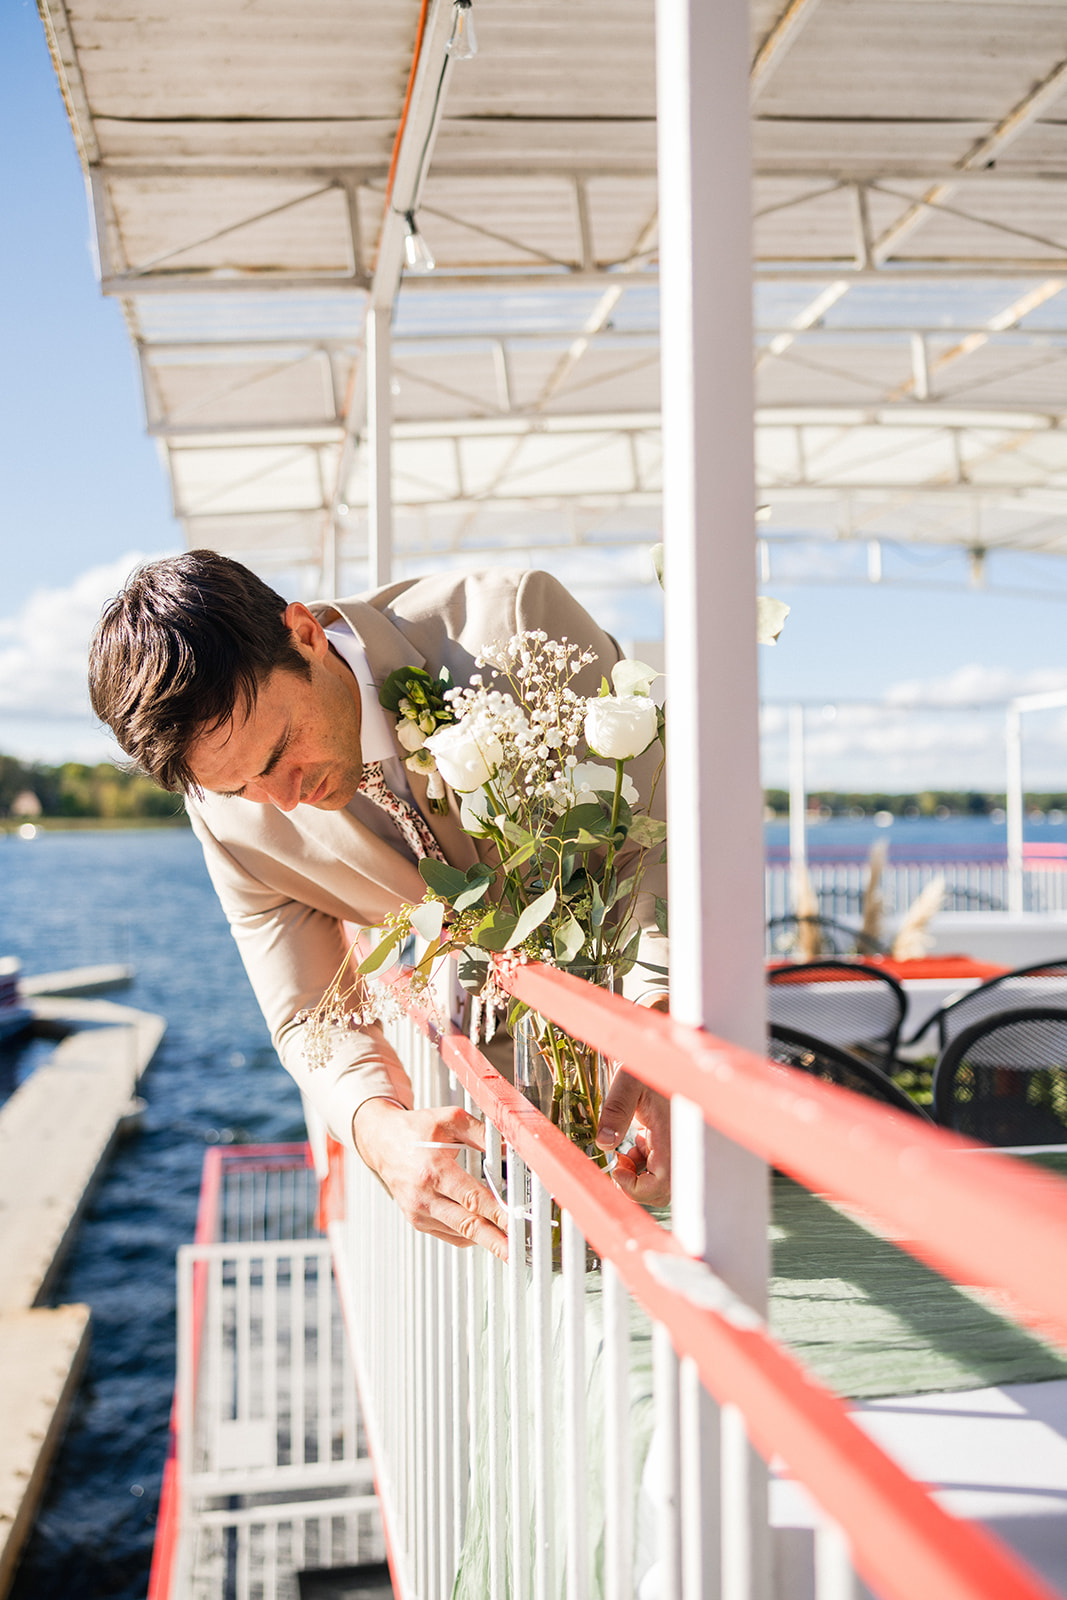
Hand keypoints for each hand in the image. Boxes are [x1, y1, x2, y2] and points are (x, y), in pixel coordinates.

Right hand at [352, 1098, 508, 1259]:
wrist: (382, 1142)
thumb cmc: (414, 1130)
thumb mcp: (450, 1120)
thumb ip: (481, 1133)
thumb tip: (511, 1146)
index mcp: (432, 1170)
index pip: (471, 1199)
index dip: (497, 1214)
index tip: (516, 1224)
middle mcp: (423, 1196)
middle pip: (467, 1226)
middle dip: (495, 1241)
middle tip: (517, 1252)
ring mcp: (419, 1212)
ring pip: (460, 1234)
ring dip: (486, 1240)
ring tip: (509, 1244)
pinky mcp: (417, 1220)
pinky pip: (450, 1235)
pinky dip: (470, 1235)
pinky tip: (486, 1232)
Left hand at [595, 1070, 670, 1205]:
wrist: (665, 1055)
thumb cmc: (651, 1064)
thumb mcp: (628, 1081)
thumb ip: (616, 1110)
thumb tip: (605, 1142)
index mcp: (672, 1135)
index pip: (661, 1183)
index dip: (636, 1187)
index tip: (615, 1171)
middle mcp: (680, 1144)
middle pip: (664, 1190)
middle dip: (637, 1186)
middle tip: (617, 1167)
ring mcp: (677, 1145)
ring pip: (662, 1181)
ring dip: (640, 1175)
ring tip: (624, 1155)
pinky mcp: (672, 1141)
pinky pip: (661, 1166)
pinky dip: (644, 1164)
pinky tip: (634, 1144)